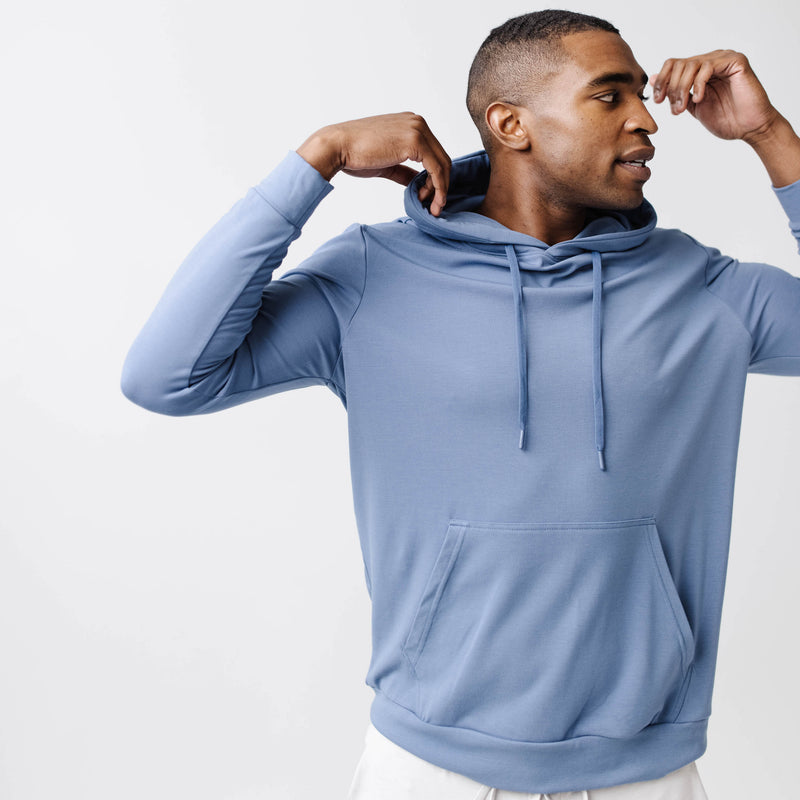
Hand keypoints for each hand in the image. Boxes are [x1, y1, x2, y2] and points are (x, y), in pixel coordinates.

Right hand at [296, 112, 451, 215]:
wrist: (338, 146)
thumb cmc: (355, 154)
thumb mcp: (387, 163)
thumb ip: (405, 170)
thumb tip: (417, 182)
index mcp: (411, 124)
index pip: (434, 153)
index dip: (435, 178)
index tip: (426, 197)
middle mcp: (417, 123)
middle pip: (442, 158)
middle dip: (441, 186)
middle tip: (434, 207)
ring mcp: (417, 130)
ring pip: (442, 164)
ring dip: (440, 189)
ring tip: (430, 207)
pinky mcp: (415, 141)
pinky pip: (436, 168)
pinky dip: (436, 186)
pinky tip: (426, 199)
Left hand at [649, 49, 780, 142]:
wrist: (750, 128)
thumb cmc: (726, 119)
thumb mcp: (692, 107)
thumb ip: (676, 93)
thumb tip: (652, 79)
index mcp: (701, 70)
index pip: (673, 64)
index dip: (662, 81)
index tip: (658, 101)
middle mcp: (712, 60)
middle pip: (679, 64)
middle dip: (672, 89)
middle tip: (676, 110)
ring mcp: (724, 58)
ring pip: (691, 64)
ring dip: (682, 89)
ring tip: (684, 108)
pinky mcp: (736, 61)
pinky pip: (708, 66)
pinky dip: (698, 84)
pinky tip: (700, 99)